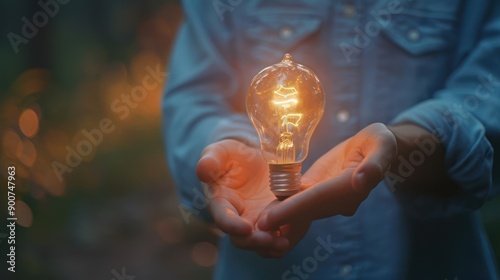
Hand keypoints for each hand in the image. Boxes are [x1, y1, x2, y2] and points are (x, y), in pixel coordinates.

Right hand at [196, 139, 285, 253]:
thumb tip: (202, 170)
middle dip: (256, 242)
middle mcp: (237, 217)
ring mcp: (256, 221)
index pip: (223, 219)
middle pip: (242, 238)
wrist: (253, 158)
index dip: (233, 226)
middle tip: (272, 240)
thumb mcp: (220, 152)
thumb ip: (211, 160)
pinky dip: (284, 240)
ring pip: (260, 242)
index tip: (246, 228)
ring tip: (285, 242)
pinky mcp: (273, 220)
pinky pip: (277, 236)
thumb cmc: (231, 155)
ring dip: (272, 245)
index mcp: (221, 202)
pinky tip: (293, 236)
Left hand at [258, 123, 397, 243]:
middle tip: (257, 226)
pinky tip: (266, 212)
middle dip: (283, 218)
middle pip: (307, 209)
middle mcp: (339, 199)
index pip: (319, 198)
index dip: (295, 208)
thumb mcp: (382, 144)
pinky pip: (300, 201)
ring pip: (302, 209)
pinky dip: (284, 208)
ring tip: (257, 223)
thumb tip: (360, 182)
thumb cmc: (379, 142)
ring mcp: (328, 199)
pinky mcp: (318, 191)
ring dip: (281, 217)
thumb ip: (375, 163)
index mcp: (351, 187)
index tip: (272, 217)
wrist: (374, 149)